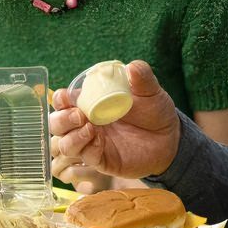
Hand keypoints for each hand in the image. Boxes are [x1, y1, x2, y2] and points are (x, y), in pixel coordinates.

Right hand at [48, 60, 180, 182]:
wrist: (170, 138)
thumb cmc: (155, 112)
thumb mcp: (150, 92)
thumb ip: (142, 77)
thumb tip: (132, 67)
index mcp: (90, 104)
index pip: (63, 101)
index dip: (59, 99)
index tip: (65, 97)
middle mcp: (86, 123)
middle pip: (57, 124)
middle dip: (61, 120)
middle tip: (79, 115)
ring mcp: (92, 143)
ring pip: (65, 144)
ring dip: (71, 137)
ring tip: (90, 129)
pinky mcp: (102, 160)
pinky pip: (86, 157)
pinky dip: (87, 149)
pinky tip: (98, 142)